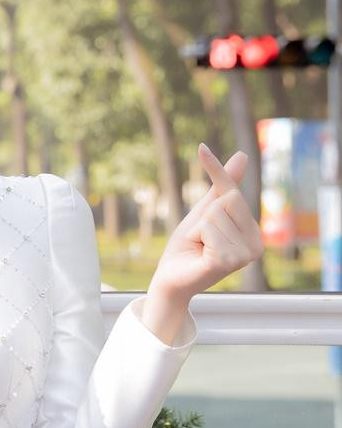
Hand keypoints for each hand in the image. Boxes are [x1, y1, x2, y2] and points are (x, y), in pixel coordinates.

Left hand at [150, 142, 263, 301]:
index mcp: (253, 232)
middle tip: (200, 239)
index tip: (200, 147)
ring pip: (214, 215)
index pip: (233, 191)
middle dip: (203, 217)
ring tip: (199, 249)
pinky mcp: (229, 261)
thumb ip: (224, 186)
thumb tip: (243, 155)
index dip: (215, 170)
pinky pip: (208, 229)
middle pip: (226, 200)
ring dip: (198, 230)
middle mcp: (256, 244)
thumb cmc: (188, 248)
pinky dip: (196, 238)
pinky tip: (200, 256)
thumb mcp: (205, 212)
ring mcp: (245, 254)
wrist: (171, 279)